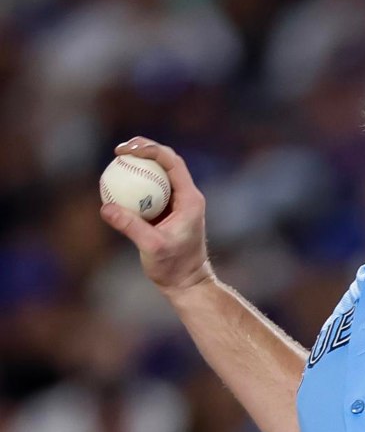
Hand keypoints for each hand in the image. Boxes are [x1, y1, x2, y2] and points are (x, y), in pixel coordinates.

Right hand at [99, 137, 214, 295]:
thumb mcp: (151, 247)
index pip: (173, 163)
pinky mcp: (168, 211)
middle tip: (119, 149)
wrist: (186, 283)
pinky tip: (116, 183)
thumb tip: (106, 207)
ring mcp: (178, 203)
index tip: (127, 150)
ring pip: (159, 174)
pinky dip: (136, 182)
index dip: (151, 150)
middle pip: (167, 162)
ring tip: (117, 158)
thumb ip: (130, 226)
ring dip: (140, 163)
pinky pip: (151, 189)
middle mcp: (187, 196)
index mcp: (190, 199)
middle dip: (145, 149)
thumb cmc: (174, 267)